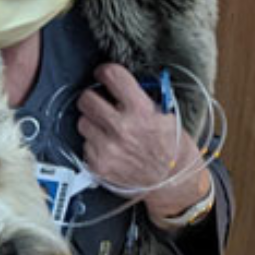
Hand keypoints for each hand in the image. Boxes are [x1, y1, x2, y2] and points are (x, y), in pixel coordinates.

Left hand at [76, 63, 209, 217]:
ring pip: (82, 122)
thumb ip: (139, 97)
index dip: (105, 72)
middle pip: (86, 99)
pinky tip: (110, 147)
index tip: (103, 75)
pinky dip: (94, 144)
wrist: (172, 182)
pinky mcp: (99, 165)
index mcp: (141, 111)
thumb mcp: (164, 114)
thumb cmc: (171, 147)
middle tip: (100, 103)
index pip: (112, 76)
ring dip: (93, 123)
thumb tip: (117, 84)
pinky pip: (85, 144)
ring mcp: (107, 148)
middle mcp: (121, 128)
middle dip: (93, 98)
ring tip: (108, 129)